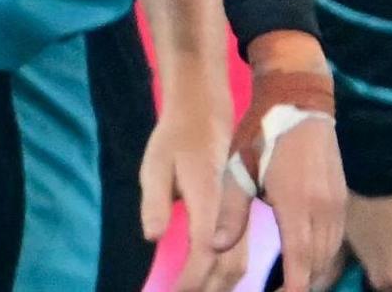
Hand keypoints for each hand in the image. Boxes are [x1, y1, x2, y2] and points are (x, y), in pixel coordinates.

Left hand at [140, 82, 246, 291]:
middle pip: (229, 264)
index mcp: (208, 197)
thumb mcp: (154, 164)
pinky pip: (241, 253)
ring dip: (220, 287)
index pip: (205, 249)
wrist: (204, 116)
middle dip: (207, 289)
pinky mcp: (239, 215)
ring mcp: (239, 213)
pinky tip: (213, 285)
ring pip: (239, 262)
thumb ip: (155, 201)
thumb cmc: (174, 140)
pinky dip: (229, 275)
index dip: (192, 278)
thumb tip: (151, 236)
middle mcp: (230, 210)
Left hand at [217, 37, 345, 291]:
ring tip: (292, 284)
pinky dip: (325, 255)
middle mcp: (324, 208)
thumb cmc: (261, 134)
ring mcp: (338, 203)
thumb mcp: (237, 169)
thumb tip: (216, 245)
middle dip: (304, 284)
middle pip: (320, 263)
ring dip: (316, 273)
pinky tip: (309, 262)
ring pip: (332, 253)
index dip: (294, 285)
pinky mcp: (343, 197)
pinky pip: (338, 238)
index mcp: (296, 203)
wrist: (299, 101)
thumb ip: (229, 210)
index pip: (302, 260)